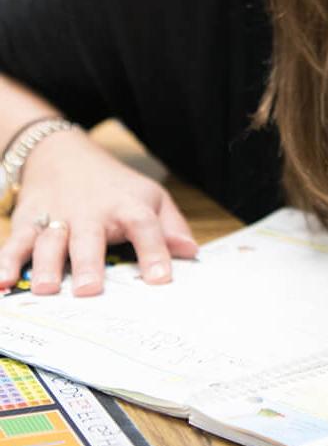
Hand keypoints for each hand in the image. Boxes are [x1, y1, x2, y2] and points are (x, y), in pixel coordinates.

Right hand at [0, 130, 196, 295]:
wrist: (64, 154)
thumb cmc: (115, 187)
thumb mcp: (150, 197)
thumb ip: (170, 227)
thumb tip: (191, 252)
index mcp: (127, 207)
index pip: (145, 226)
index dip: (155, 251)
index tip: (161, 279)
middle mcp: (91, 213)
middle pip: (91, 237)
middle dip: (89, 263)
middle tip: (90, 290)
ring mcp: (57, 217)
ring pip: (50, 242)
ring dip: (48, 265)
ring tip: (47, 289)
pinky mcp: (27, 222)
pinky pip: (14, 243)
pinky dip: (5, 262)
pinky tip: (2, 283)